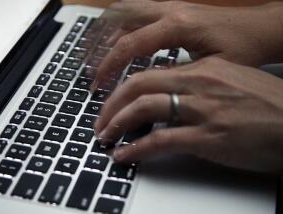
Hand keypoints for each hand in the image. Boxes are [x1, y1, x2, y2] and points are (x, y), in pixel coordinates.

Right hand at [92, 0, 282, 87]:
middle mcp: (169, 10)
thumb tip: (146, 85)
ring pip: (126, 11)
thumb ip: (175, 74)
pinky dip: (120, 26)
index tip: (98, 84)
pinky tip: (116, 41)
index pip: (131, 44)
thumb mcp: (208, 68)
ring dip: (106, 31)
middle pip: (120, 18)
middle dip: (100, 44)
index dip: (110, 65)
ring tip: (93, 54)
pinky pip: (137, 12)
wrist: (260, 29)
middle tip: (88, 66)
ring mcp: (170, 6)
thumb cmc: (241, 48)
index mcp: (177, 25)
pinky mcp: (172, 9)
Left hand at [94, 57, 282, 172]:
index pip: (150, 75)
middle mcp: (198, 84)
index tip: (113, 102)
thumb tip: (169, 96)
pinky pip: (161, 140)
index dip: (125, 90)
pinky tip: (125, 155)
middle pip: (139, 86)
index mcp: (202, 69)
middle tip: (99, 120)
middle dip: (111, 104)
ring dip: (118, 123)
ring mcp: (202, 110)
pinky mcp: (208, 138)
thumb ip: (196, 86)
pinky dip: (137, 148)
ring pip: (144, 108)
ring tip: (105, 136)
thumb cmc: (267, 104)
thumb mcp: (228, 83)